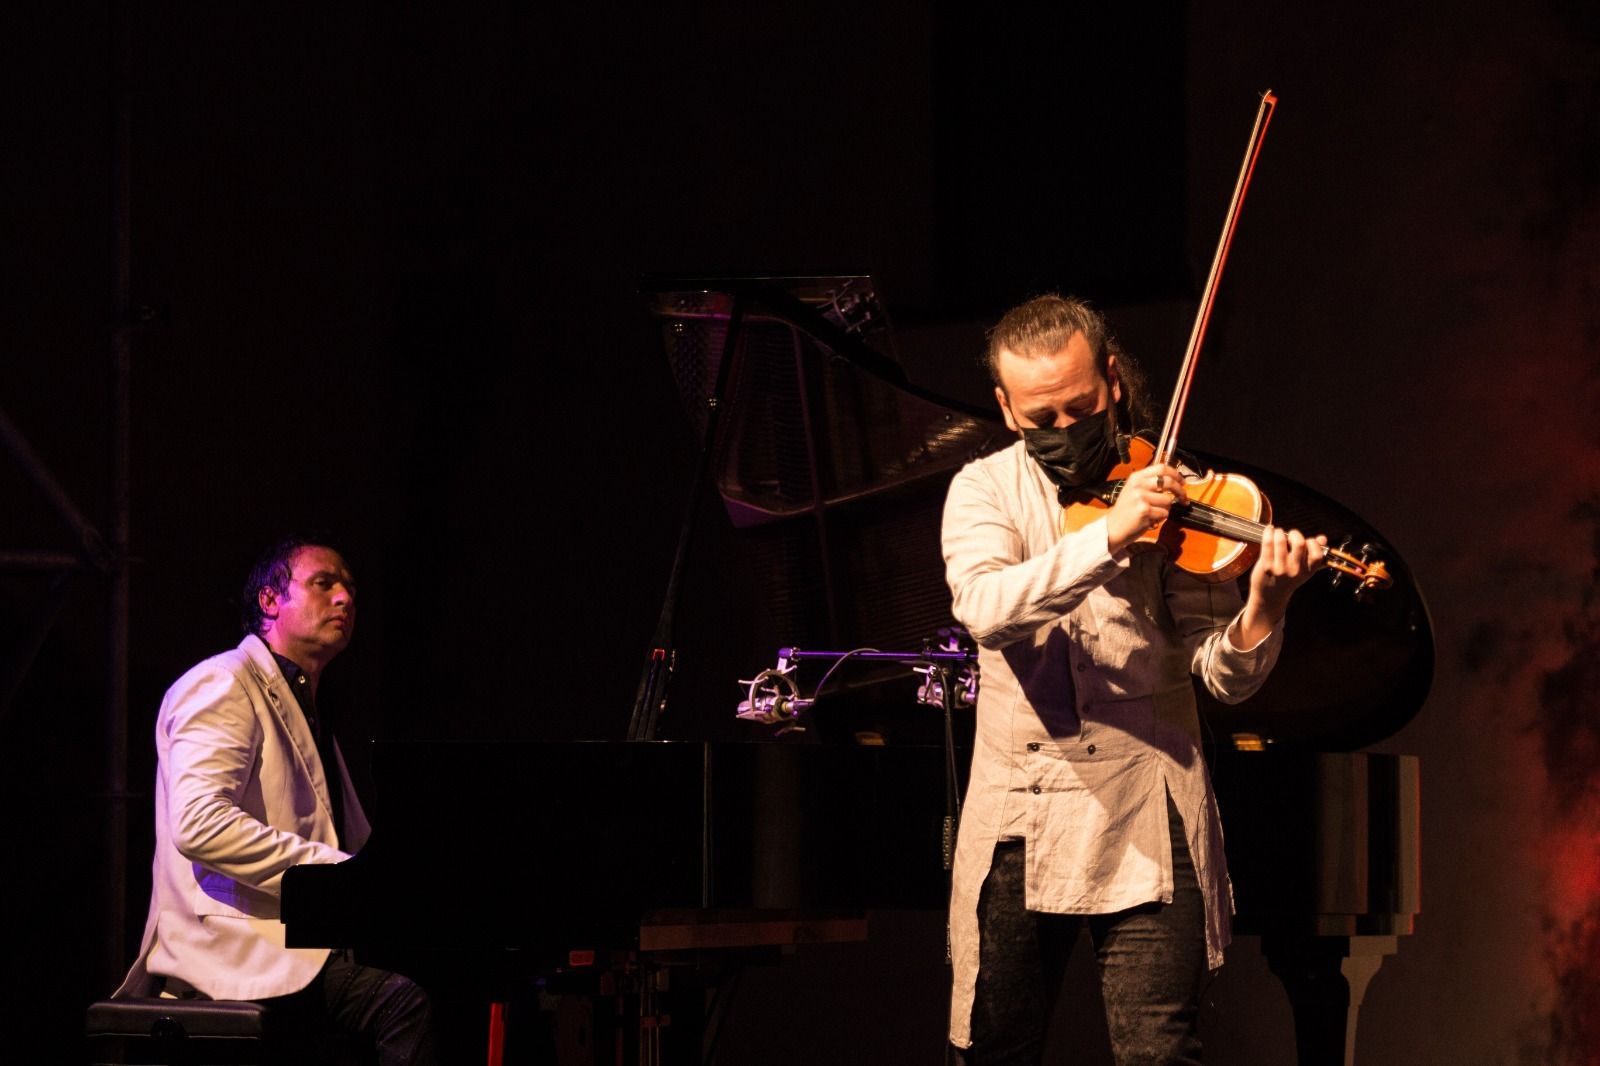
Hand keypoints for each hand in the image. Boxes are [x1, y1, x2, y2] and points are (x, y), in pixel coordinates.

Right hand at [1106, 464, 1185, 554]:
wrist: (1112, 527)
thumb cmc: (1126, 511)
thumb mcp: (1134, 490)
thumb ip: (1150, 483)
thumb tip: (1173, 480)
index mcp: (1136, 477)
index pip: (1162, 468)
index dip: (1176, 474)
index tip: (1182, 482)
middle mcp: (1138, 485)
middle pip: (1168, 481)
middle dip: (1180, 491)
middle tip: (1183, 498)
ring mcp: (1140, 497)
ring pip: (1168, 500)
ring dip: (1166, 509)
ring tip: (1155, 513)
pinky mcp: (1144, 510)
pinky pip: (1164, 513)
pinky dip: (1161, 518)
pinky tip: (1151, 519)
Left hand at [1235, 526, 1326, 644]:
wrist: (1270, 597)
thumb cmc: (1287, 579)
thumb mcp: (1304, 570)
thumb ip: (1313, 554)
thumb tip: (1323, 539)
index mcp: (1308, 571)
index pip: (1317, 554)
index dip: (1313, 543)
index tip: (1306, 541)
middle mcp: (1295, 570)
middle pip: (1299, 543)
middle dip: (1295, 533)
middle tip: (1290, 535)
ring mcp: (1280, 568)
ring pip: (1281, 541)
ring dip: (1279, 532)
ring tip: (1277, 533)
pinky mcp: (1266, 566)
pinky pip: (1267, 544)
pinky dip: (1268, 533)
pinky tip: (1269, 530)